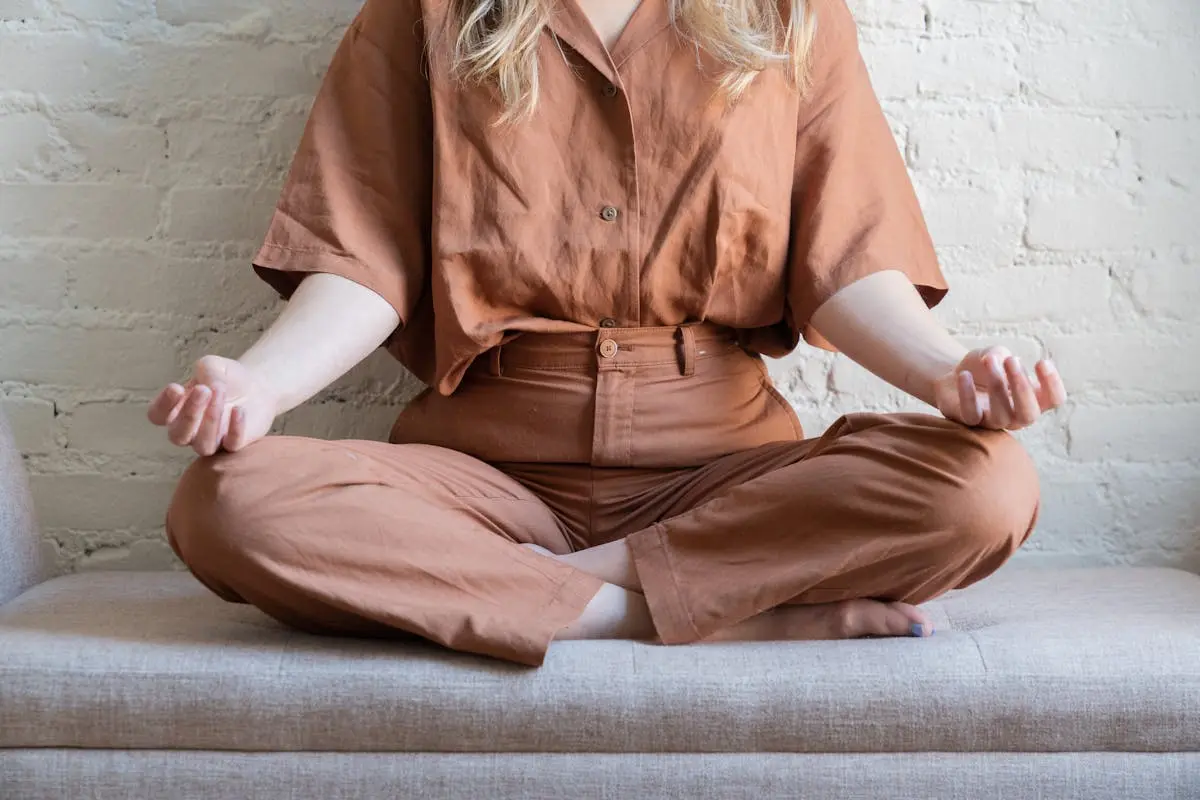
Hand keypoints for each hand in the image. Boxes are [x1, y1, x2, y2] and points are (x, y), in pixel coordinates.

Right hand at [147, 356, 277, 454]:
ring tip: (221, 395)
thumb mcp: (213, 365)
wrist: (257, 386)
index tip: (176, 388)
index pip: (157, 416)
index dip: (163, 405)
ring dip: (211, 421)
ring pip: (203, 446)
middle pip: (178, 435)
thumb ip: (206, 371)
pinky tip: (239, 410)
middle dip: (189, 414)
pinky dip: (235, 430)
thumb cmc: (226, 377)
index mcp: (176, 410)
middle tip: (204, 390)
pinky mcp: (234, 444)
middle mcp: (189, 430)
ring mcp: (211, 440)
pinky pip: (231, 446)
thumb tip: (208, 387)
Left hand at [933, 347, 1065, 430]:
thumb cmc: (985, 367)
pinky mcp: (970, 420)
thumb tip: (996, 358)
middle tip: (1012, 360)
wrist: (956, 376)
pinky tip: (965, 375)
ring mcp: (994, 421)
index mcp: (1034, 399)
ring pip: (1001, 415)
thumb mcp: (996, 354)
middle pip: (1029, 414)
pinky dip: (968, 394)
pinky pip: (971, 414)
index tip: (1041, 362)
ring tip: (989, 361)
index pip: (1054, 400)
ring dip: (997, 386)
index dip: (1053, 384)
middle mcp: (1017, 415)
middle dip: (1022, 387)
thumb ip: (1000, 354)